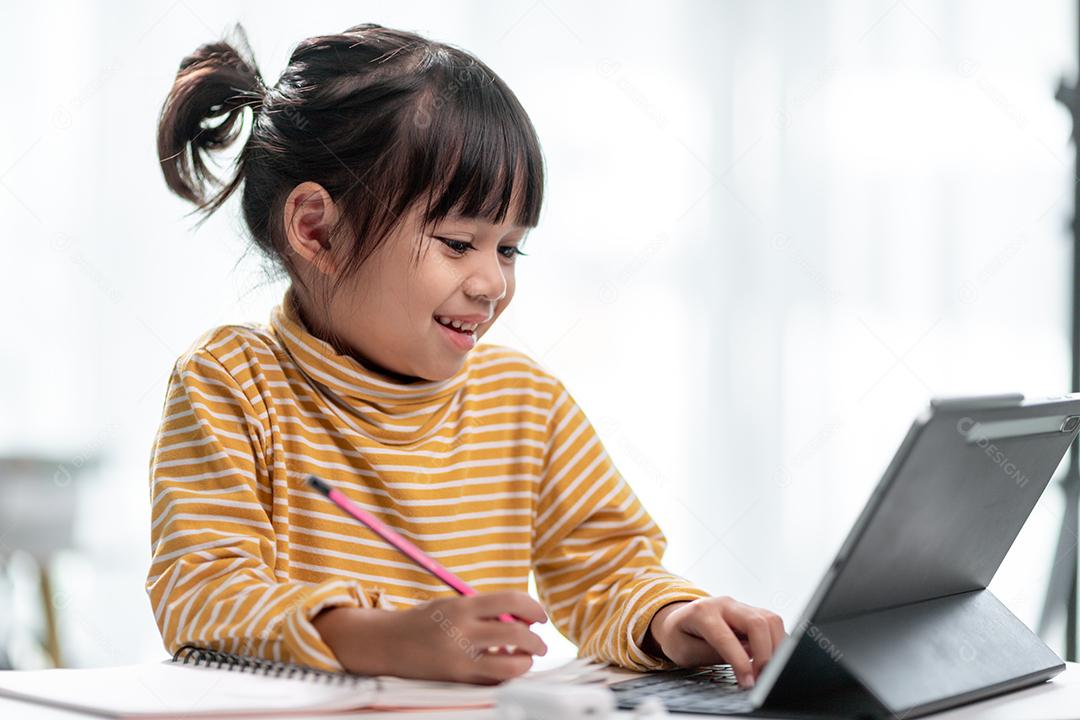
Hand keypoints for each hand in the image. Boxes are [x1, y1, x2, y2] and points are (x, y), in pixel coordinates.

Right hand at [314, 591, 549, 683]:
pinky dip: (504, 676)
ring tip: (525, 658)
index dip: (533, 608)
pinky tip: (501, 668)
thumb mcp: (452, 605)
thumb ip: (484, 611)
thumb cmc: (426, 621)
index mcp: (462, 606)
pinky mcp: (457, 681)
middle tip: (540, 643)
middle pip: (517, 635)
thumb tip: (523, 621)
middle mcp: (462, 632)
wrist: (387, 644)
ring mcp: (460, 660)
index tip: (540, 616)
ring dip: (526, 662)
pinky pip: (493, 682)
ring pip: (510, 666)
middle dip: (536, 641)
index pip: (511, 601)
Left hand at [643, 596, 785, 688]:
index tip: (748, 682)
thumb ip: (712, 654)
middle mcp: (724, 604)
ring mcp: (740, 605)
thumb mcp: (683, 651)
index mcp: (701, 612)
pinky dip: (777, 643)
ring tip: (767, 672)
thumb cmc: (678, 636)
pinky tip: (771, 659)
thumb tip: (745, 660)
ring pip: (771, 620)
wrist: (678, 618)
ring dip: (775, 648)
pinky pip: (773, 624)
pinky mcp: (752, 612)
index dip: (739, 662)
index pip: (725, 637)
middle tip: (761, 679)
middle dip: (765, 654)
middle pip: (756, 623)